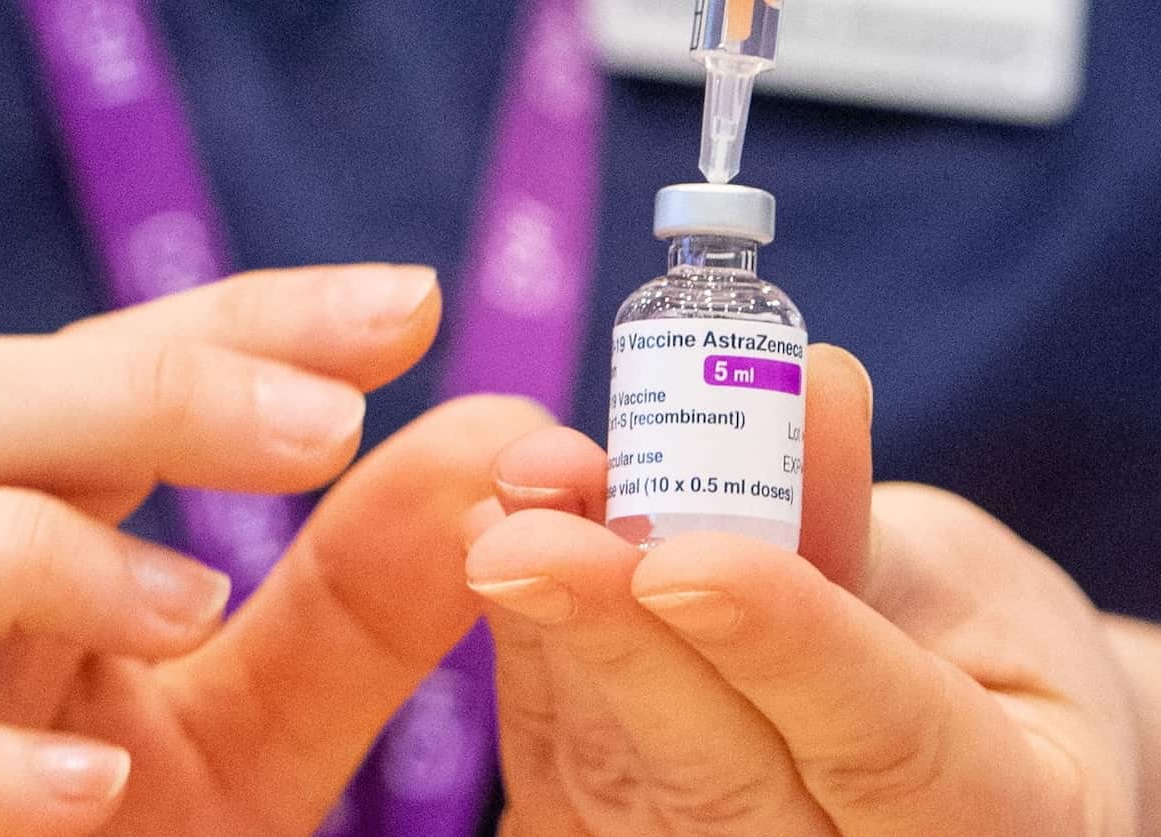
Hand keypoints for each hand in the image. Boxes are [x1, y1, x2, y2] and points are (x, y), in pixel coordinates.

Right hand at [0, 264, 550, 834]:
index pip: (108, 372)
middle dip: (153, 394)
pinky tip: (91, 790)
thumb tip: (499, 447)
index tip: (411, 303)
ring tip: (196, 608)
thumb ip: (362, 608)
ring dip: (47, 554)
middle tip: (333, 425)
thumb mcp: (260, 731)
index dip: (250, 326)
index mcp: (14, 537)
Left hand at [467, 345, 1139, 835]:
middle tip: (524, 541)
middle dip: (612, 642)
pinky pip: (562, 762)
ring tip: (505, 505)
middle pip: (718, 780)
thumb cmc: (970, 660)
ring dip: (544, 628)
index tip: (684, 558)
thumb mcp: (953, 577)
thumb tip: (807, 380)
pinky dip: (524, 648)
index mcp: (993, 813)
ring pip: (616, 775)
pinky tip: (499, 543)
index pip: (880, 741)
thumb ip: (856, 509)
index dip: (779, 644)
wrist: (933, 754)